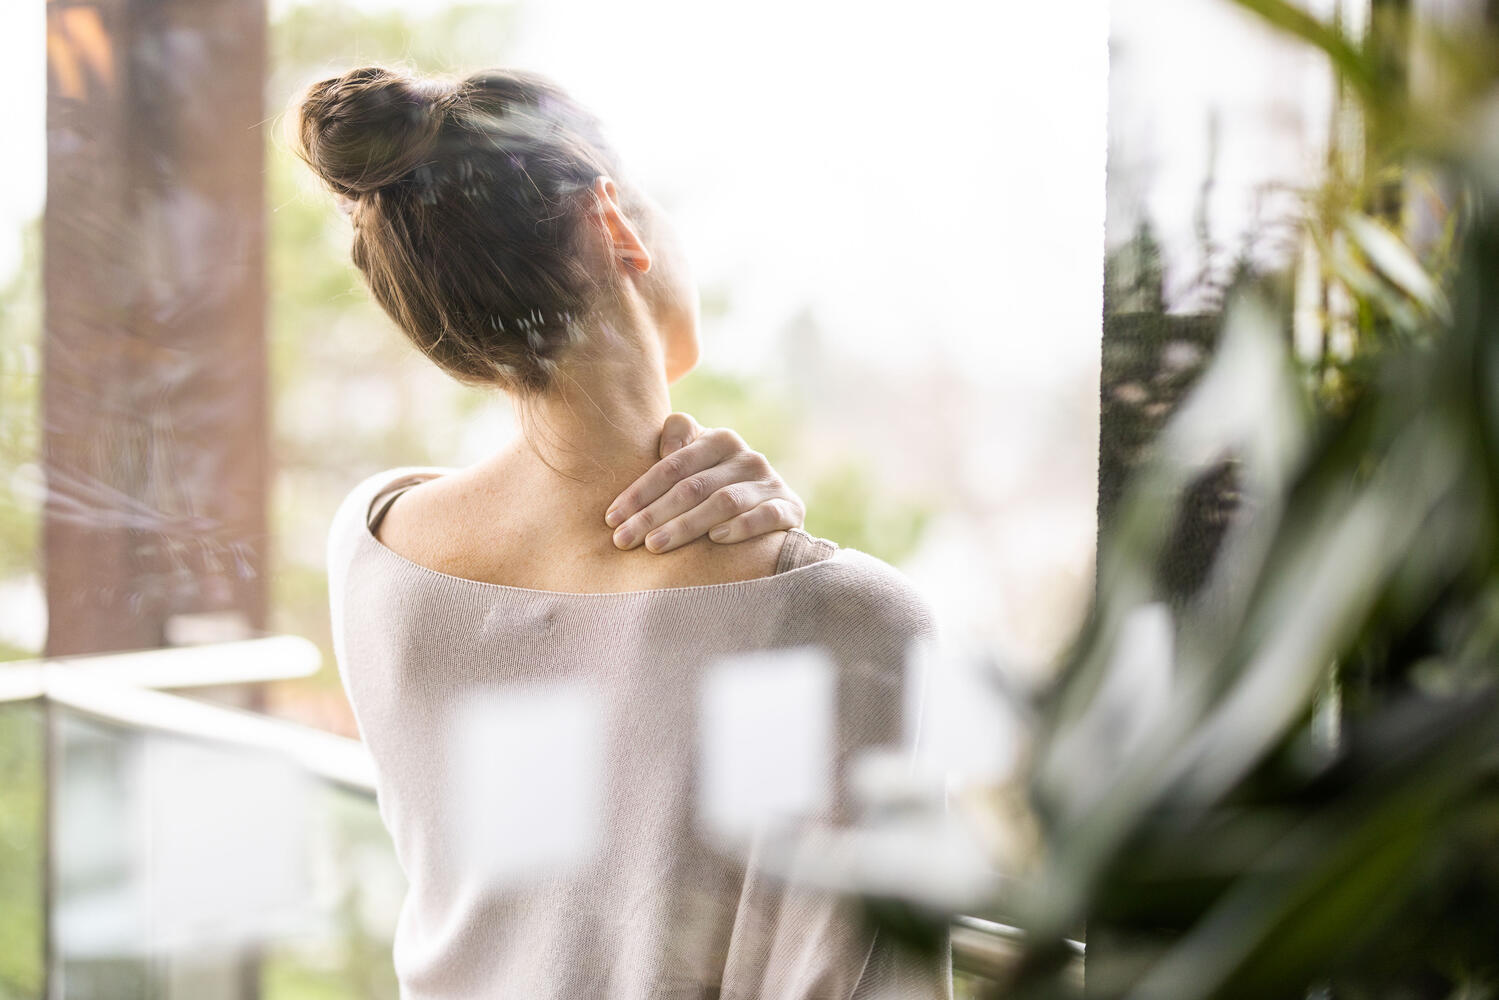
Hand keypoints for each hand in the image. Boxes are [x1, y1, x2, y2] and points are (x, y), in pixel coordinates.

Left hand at [605, 412, 806, 552]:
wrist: (771, 506)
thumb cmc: (716, 484)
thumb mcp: (694, 460)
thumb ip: (675, 440)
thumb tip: (665, 449)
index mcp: (720, 440)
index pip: (671, 466)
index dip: (639, 492)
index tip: (612, 518)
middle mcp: (747, 457)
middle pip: (692, 487)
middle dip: (653, 515)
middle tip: (624, 540)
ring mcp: (769, 482)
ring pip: (723, 502)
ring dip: (686, 525)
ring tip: (656, 545)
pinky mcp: (790, 508)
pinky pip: (766, 516)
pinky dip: (741, 526)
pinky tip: (716, 540)